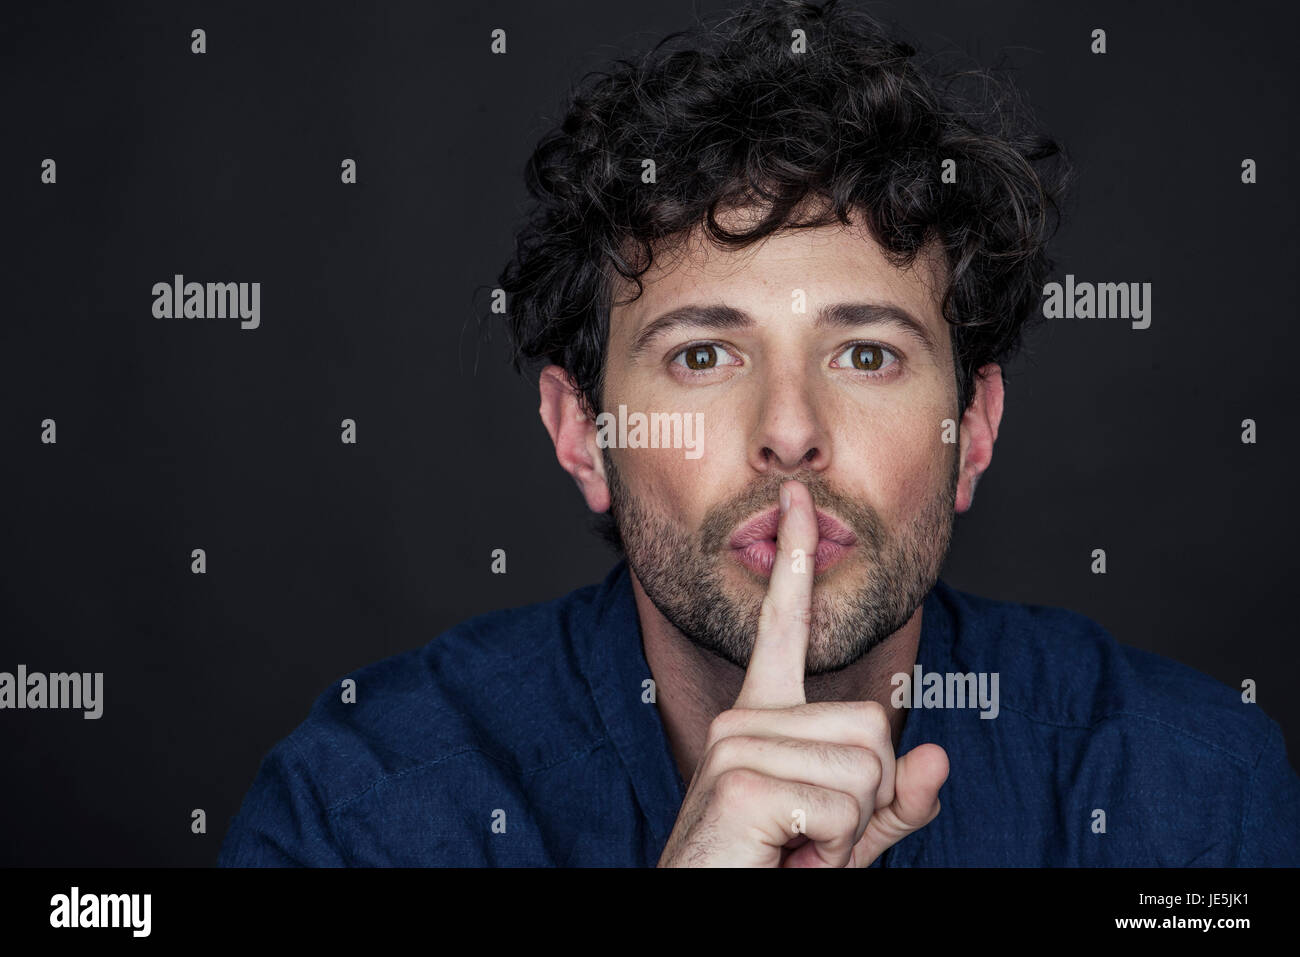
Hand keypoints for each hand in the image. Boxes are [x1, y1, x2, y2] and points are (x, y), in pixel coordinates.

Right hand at [657, 479, 948, 866]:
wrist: (703, 913)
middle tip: (811, 834)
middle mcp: (744, 718)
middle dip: (868, 797)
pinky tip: (784, 854)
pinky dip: (833, 850)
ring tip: (794, 846)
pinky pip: (844, 806)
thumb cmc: (770, 870)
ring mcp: (737, 743)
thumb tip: (939, 755)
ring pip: (868, 768)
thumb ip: (891, 802)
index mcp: (762, 718)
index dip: (796, 562)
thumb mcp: (845, 836)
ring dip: (849, 830)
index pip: (783, 627)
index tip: (800, 501)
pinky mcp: (740, 778)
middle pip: (875, 726)